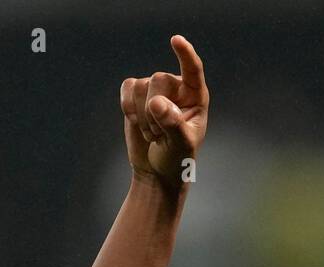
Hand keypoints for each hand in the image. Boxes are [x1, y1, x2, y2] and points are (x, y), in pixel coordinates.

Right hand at [119, 35, 208, 188]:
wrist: (156, 169)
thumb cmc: (177, 158)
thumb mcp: (181, 146)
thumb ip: (173, 124)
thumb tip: (157, 102)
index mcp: (196, 97)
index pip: (193, 70)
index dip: (185, 54)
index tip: (176, 40)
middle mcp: (177, 88)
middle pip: (158, 80)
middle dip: (154, 110)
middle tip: (161, 135)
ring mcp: (155, 89)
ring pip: (140, 86)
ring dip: (143, 116)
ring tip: (154, 134)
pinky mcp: (136, 94)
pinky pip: (127, 89)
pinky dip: (129, 109)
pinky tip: (139, 124)